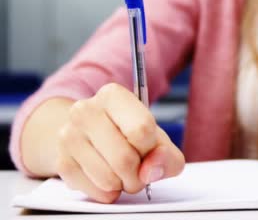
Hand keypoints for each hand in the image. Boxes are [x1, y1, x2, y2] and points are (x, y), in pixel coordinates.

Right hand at [55, 83, 184, 202]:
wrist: (90, 135)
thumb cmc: (128, 134)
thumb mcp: (157, 139)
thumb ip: (167, 155)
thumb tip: (151, 170)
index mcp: (113, 95)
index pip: (141, 129)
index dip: (151, 149)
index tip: (148, 149)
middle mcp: (85, 110)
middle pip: (124, 159)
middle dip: (139, 174)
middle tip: (138, 169)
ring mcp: (68, 136)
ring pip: (109, 179)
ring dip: (123, 185)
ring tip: (122, 172)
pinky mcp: (61, 162)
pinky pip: (94, 190)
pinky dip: (108, 192)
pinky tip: (107, 177)